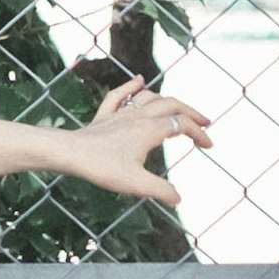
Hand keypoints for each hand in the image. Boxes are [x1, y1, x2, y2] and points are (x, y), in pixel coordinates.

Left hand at [69, 79, 210, 211]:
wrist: (70, 153)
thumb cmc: (102, 167)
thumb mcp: (136, 184)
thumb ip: (160, 191)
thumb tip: (178, 199)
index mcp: (150, 130)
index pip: (182, 125)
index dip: (199, 134)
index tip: (209, 146)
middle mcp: (138, 116)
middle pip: (172, 105)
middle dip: (191, 112)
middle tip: (205, 122)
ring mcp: (120, 114)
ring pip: (150, 97)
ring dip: (168, 101)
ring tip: (178, 108)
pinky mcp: (104, 116)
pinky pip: (120, 95)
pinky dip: (132, 86)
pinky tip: (138, 80)